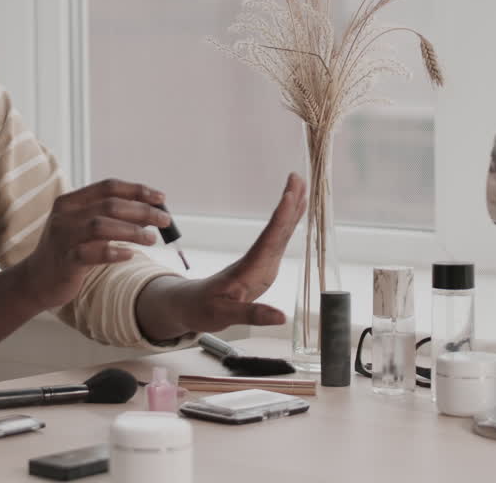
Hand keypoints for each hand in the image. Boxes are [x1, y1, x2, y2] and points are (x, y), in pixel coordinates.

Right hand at [17, 178, 171, 310]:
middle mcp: (64, 215)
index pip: (108, 187)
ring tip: (152, 238)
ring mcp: (63, 237)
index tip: (161, 198)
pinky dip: (113, 252)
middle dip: (142, 211)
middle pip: (109, 205)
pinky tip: (130, 254)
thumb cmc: (67, 252)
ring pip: (101, 226)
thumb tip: (150, 213)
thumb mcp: (83, 228)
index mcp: (70, 202)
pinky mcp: (65, 260)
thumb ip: (109, 218)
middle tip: (165, 220)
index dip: (137, 190)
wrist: (36, 281)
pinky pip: (91, 253)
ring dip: (131, 230)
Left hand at [143, 174, 306, 336]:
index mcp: (249, 268)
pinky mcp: (263, 266)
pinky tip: (297, 214)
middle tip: (298, 177)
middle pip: (276, 227)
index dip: (281, 218)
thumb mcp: (224, 316)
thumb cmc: (204, 309)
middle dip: (289, 203)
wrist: (192, 305)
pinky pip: (280, 241)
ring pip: (280, 231)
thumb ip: (252, 315)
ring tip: (303, 187)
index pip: (269, 238)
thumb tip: (281, 317)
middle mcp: (257, 260)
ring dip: (292, 209)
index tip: (290, 195)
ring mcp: (261, 261)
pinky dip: (290, 225)